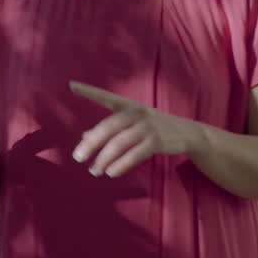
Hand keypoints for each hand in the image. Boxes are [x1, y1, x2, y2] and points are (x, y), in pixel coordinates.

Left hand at [69, 81, 204, 177]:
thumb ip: (109, 129)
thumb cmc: (152, 126)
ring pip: (120, 143)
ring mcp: (147, 126)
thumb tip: (84, 137)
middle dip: (92, 143)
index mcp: (127, 105)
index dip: (89, 91)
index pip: (105, 96)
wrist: (186, 132)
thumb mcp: (132, 123)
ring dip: (104, 159)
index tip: (71, 85)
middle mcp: (135, 113)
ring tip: (93, 171)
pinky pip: (134, 154)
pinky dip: (121, 164)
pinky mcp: (156, 141)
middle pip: (108, 127)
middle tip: (77, 157)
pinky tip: (111, 172)